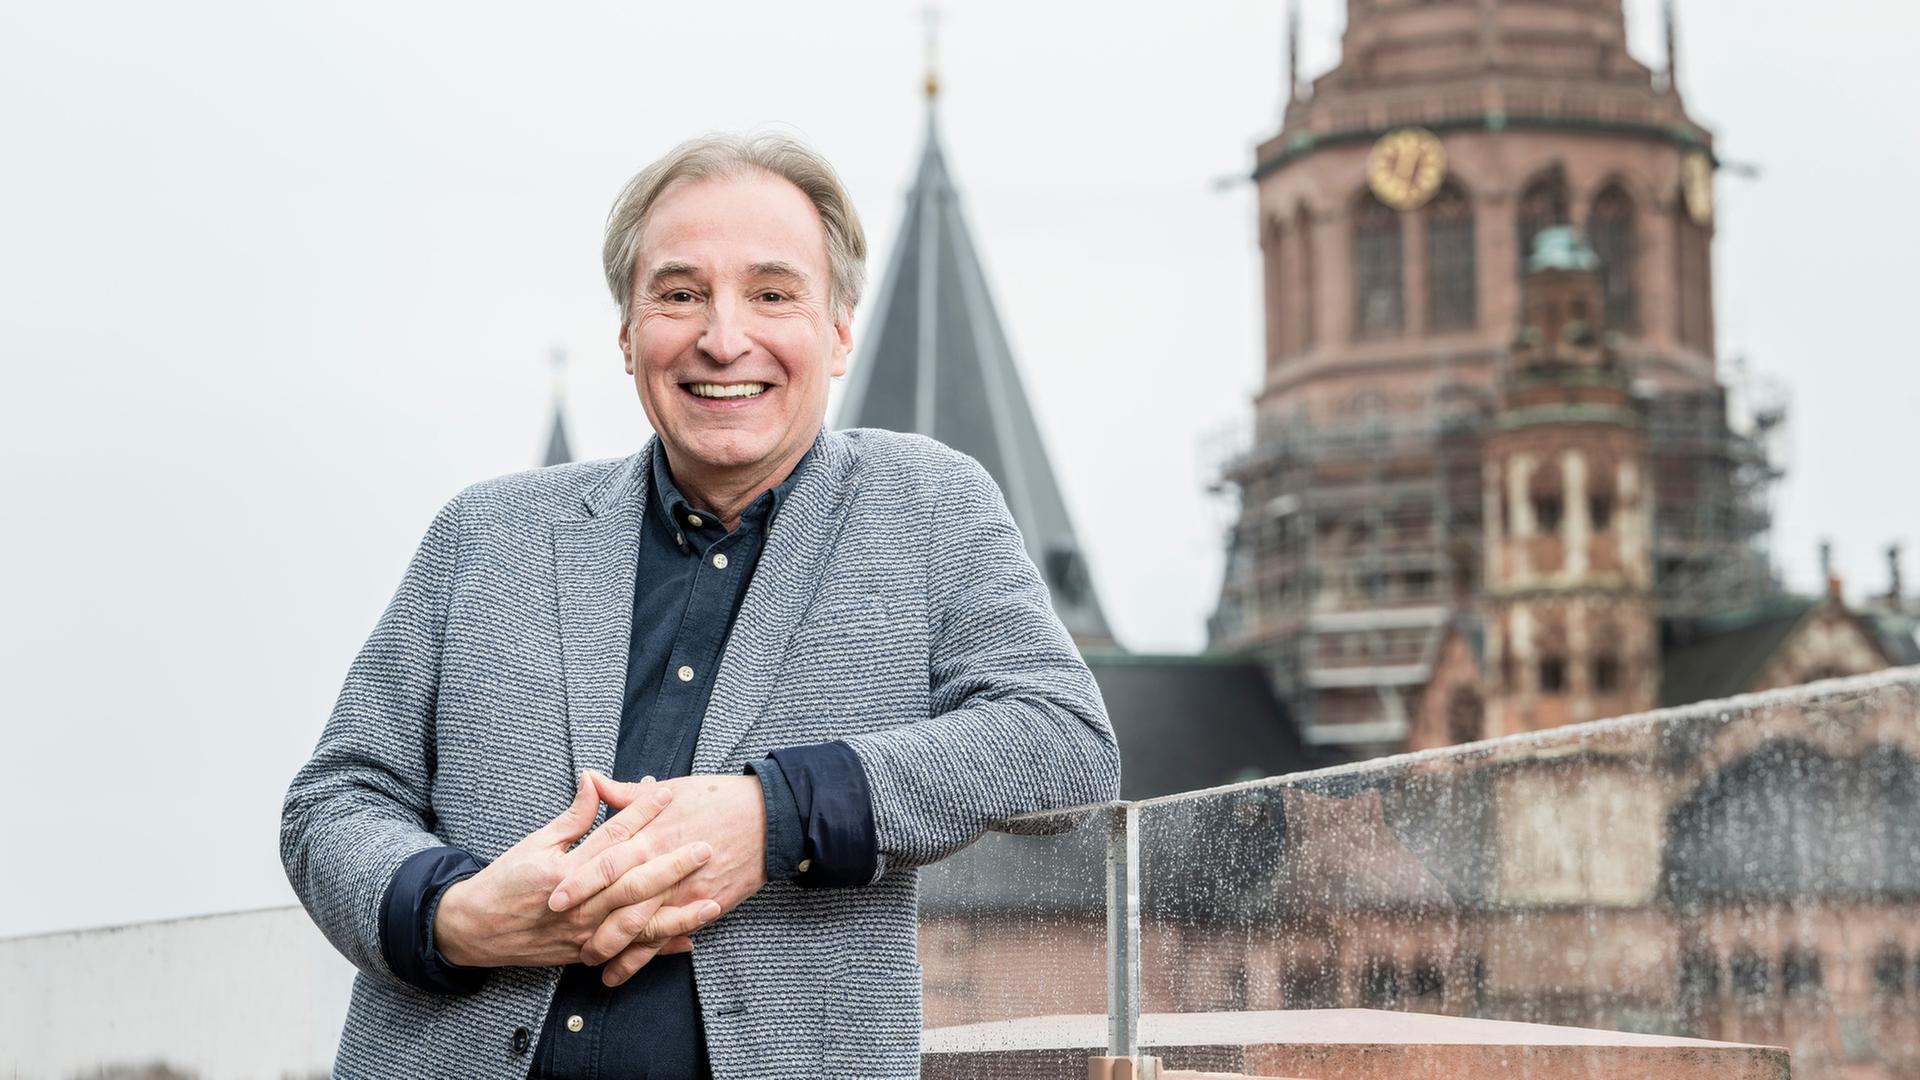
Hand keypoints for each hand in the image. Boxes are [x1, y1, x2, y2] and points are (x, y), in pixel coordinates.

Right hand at [433, 772, 718, 968]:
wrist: (474, 930)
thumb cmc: (505, 881)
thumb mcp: (535, 843)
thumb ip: (572, 817)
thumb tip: (595, 780)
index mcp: (564, 873)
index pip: (610, 838)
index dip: (640, 814)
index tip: (667, 794)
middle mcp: (577, 906)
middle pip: (632, 884)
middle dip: (672, 866)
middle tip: (705, 848)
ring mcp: (582, 935)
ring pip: (636, 926)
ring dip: (676, 915)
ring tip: (711, 902)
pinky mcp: (584, 954)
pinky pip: (627, 953)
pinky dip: (658, 949)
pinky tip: (688, 940)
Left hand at [549, 772, 768, 985]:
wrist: (767, 818)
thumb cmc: (716, 799)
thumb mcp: (670, 790)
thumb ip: (625, 795)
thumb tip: (590, 779)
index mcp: (652, 836)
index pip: (607, 862)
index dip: (579, 882)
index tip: (553, 898)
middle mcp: (666, 868)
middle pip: (620, 902)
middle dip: (588, 922)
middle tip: (560, 935)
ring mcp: (686, 892)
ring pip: (643, 929)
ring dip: (613, 948)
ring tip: (587, 960)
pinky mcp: (703, 908)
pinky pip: (668, 939)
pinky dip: (644, 958)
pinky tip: (622, 971)